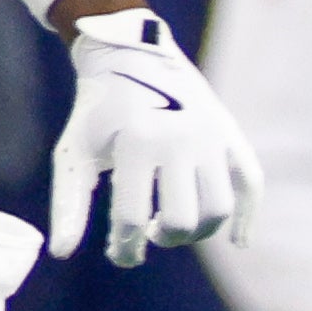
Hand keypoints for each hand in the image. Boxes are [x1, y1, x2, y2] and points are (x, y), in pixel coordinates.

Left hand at [49, 7, 260, 266]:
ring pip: (217, 209)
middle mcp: (180, 140)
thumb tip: (60, 254)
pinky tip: (238, 241)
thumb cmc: (97, 112)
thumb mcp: (75, 153)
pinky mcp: (229, 135)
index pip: (133, 220)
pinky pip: (251, 184)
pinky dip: (246, 216)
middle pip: (181, 221)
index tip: (120, 254)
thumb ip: (68, 205)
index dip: (125, 249)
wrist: (132, 56)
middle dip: (162, 238)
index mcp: (137, 144)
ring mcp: (210, 137)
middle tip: (148, 231)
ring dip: (197, 231)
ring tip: (173, 225)